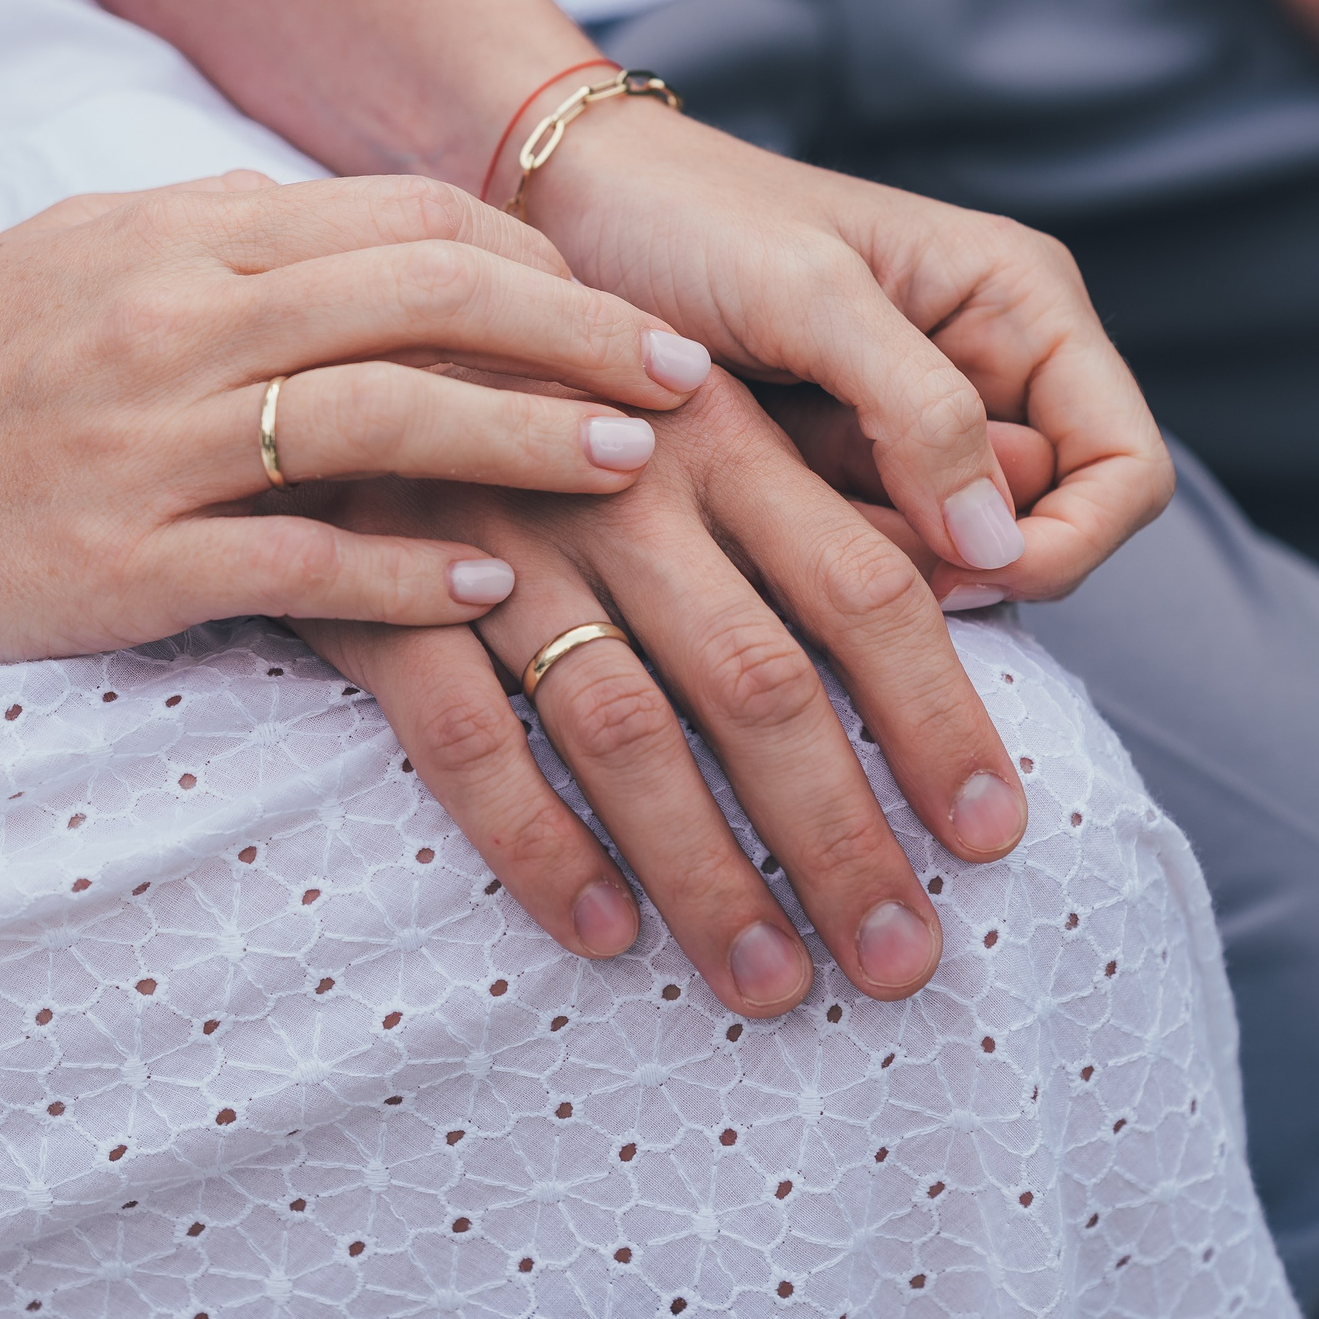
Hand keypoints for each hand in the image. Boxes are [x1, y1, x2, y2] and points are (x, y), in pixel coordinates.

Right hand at [0, 175, 712, 670]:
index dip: (532, 262)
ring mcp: (147, 439)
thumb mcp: (80, 260)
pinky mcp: (121, 563)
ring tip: (636, 466)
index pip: (401, 219)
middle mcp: (172, 314)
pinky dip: (409, 576)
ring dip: (527, 439)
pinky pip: (297, 561)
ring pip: (384, 417)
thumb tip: (373, 244)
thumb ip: (224, 243)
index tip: (619, 308)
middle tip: (687, 379)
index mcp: (171, 230)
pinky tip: (499, 592)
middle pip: (425, 298)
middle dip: (577, 334)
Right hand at [289, 370, 1031, 1019]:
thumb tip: (991, 560)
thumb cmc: (543, 388)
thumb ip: (813, 483)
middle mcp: (623, 486)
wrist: (326, 333)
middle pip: (760, 683)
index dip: (937, 717)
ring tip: (770, 985)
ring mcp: (497, 541)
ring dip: (706, 871)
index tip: (991, 837)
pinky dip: (539, 841)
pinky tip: (604, 932)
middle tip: (901, 963)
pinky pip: (468, 740)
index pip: (863, 587)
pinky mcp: (384, 595)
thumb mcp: (681, 398)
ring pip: (626, 728)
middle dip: (840, 837)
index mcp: (719, 434)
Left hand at [526, 106, 1173, 610]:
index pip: (1125, 469)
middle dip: (950, 552)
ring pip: (952, 555)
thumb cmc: (689, 220)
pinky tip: (756, 496)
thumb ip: (918, 408)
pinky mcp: (846, 467)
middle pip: (1041, 530)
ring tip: (778, 480)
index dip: (1068, 541)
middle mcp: (991, 369)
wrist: (573, 211)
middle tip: (833, 516)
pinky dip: (825, 547)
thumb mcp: (808, 296)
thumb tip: (1000, 541)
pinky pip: (874, 549)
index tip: (962, 571)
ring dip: (877, 550)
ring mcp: (918, 426)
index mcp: (1021, 306)